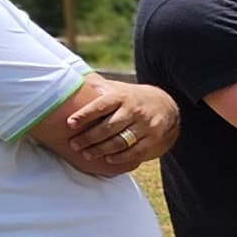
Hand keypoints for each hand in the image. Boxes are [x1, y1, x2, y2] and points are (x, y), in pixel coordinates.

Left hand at [56, 78, 179, 175]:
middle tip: (74, 145)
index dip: (85, 115)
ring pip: (120, 141)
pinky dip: (120, 157)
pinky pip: (135, 151)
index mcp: (122, 97)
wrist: (166, 106)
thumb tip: (70, 78)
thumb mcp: (117, 88)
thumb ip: (97, 86)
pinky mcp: (153, 140)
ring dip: (101, 149)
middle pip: (109, 127)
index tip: (70, 123)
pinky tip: (107, 159)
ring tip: (86, 154)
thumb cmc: (131, 99)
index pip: (101, 105)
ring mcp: (145, 126)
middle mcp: (134, 110)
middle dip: (89, 137)